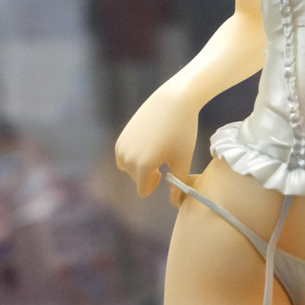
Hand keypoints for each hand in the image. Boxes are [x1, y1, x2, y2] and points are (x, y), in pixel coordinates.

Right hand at [115, 84, 198, 198]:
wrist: (173, 101)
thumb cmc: (182, 131)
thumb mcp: (183, 160)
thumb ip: (177, 184)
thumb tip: (174, 204)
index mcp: (142, 166)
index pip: (142, 190)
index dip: (154, 185)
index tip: (165, 174)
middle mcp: (127, 157)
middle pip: (135, 178)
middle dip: (147, 175)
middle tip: (164, 161)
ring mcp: (122, 146)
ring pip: (127, 167)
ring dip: (139, 166)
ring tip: (156, 153)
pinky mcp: (121, 136)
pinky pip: (122, 155)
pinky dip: (133, 155)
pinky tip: (149, 144)